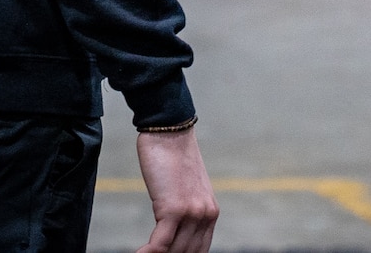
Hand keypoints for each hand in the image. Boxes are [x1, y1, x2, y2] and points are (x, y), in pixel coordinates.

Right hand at [136, 128, 217, 252]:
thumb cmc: (170, 157)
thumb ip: (184, 210)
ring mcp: (191, 214)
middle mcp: (205, 216)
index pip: (199, 250)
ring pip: (173, 252)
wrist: (168, 130)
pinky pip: (160, 244)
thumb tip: (170, 231)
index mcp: (210, 212)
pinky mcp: (173, 209)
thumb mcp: (184, 188)